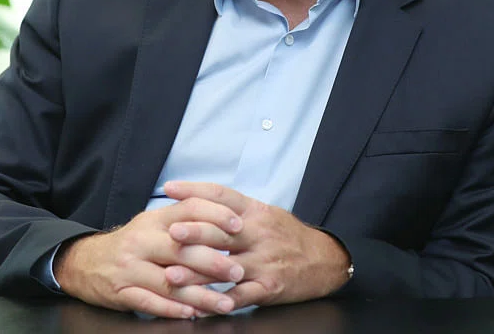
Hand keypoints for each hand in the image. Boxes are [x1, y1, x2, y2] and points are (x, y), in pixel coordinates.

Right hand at [54, 198, 246, 317]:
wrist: (85, 262)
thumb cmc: (131, 244)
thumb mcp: (152, 224)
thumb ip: (182, 220)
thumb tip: (224, 222)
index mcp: (153, 220)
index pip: (188, 209)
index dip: (215, 216)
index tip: (238, 227)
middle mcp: (141, 240)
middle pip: (181, 248)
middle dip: (213, 261)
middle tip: (238, 271)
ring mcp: (130, 267)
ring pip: (170, 281)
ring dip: (201, 295)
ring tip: (225, 303)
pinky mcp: (121, 292)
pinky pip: (151, 302)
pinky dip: (174, 309)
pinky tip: (193, 314)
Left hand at [164, 181, 350, 309]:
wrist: (325, 260)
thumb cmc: (286, 235)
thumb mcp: (264, 212)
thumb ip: (233, 208)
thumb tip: (195, 199)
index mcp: (255, 211)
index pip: (222, 194)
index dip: (194, 189)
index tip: (169, 188)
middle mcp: (258, 233)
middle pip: (222, 230)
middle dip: (194, 232)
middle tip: (170, 233)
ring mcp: (263, 262)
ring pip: (226, 267)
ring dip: (197, 273)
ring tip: (172, 274)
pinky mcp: (269, 287)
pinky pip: (239, 296)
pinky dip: (217, 303)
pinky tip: (198, 306)